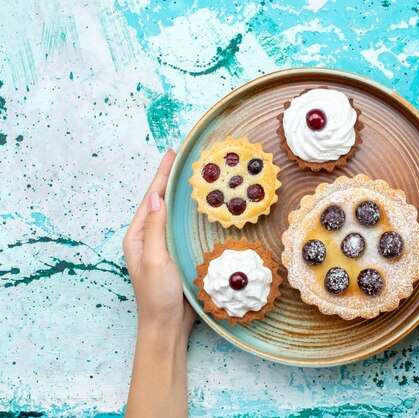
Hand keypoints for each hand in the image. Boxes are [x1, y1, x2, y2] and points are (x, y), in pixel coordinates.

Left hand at [123, 149, 195, 338]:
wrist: (167, 326)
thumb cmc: (157, 295)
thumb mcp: (155, 259)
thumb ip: (155, 228)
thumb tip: (157, 196)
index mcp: (138, 237)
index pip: (151, 199)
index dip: (161, 175)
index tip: (172, 154)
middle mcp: (149, 239)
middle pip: (161, 203)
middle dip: (171, 180)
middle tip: (185, 160)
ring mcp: (163, 247)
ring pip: (173, 215)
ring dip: (182, 197)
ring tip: (195, 178)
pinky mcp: (177, 256)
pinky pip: (184, 230)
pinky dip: (192, 216)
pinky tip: (203, 210)